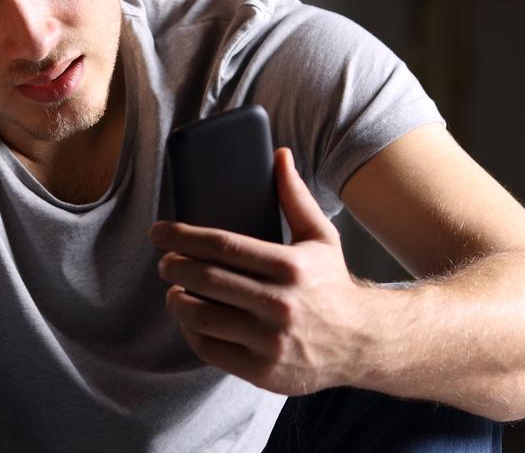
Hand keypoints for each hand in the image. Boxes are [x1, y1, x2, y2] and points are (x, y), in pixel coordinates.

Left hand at [151, 147, 375, 395]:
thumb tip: (279, 155)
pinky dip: (191, 332)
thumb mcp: (322, 238)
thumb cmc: (333, 286)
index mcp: (291, 266)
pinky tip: (190, 319)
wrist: (364, 343)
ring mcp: (270, 341)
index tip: (160, 232)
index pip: (222, 246)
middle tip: (164, 261)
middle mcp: (280, 304)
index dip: (182, 236)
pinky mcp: (262, 370)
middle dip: (174, 267)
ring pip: (201, 316)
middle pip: (206, 279)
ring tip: (173, 290)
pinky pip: (210, 348)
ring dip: (176, 301)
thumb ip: (296, 197)